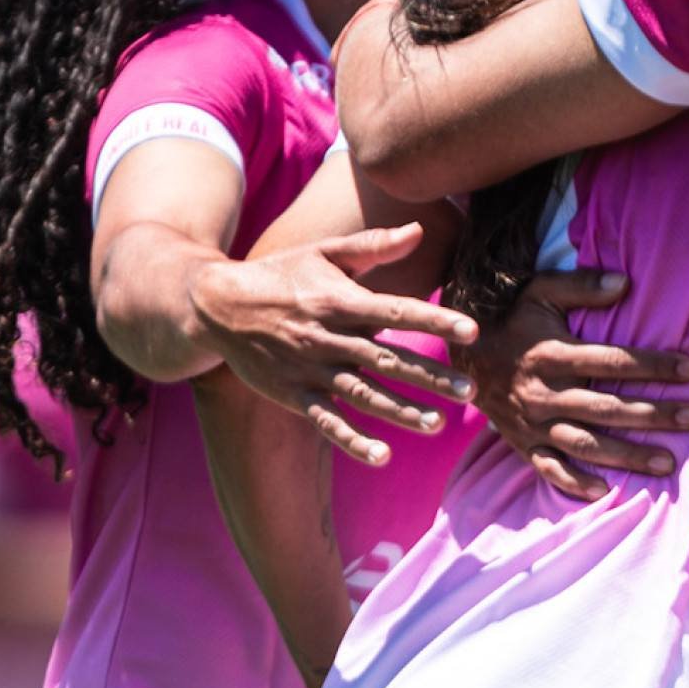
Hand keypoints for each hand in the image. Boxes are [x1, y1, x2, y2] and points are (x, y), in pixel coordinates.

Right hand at [191, 225, 480, 467]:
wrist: (216, 306)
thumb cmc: (281, 275)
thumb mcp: (323, 252)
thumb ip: (372, 245)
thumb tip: (419, 230)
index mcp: (340, 301)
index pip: (396, 311)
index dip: (434, 321)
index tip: (472, 331)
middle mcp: (328, 338)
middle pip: (387, 360)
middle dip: (429, 377)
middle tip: (470, 392)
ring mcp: (309, 370)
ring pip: (363, 395)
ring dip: (401, 412)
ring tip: (439, 424)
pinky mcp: (293, 395)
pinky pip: (326, 422)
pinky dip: (352, 441)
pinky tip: (383, 457)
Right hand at [465, 270, 688, 499]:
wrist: (462, 353)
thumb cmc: (513, 318)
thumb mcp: (541, 290)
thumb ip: (582, 285)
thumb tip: (625, 282)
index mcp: (552, 354)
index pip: (613, 362)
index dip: (654, 365)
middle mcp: (544, 393)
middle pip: (607, 408)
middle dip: (653, 415)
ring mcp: (532, 423)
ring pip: (586, 444)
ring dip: (628, 455)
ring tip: (668, 463)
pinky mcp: (521, 443)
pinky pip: (549, 469)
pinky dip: (574, 483)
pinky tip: (604, 492)